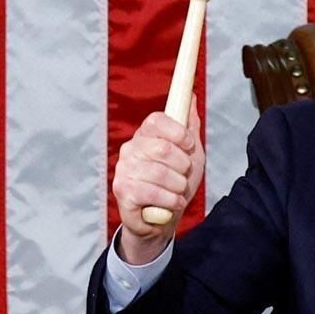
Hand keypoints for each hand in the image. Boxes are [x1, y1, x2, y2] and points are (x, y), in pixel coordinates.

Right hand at [112, 101, 204, 263]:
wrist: (163, 218)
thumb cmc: (175, 182)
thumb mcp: (190, 152)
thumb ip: (189, 125)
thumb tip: (192, 95)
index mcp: (145, 135)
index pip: (157, 120)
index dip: (179, 133)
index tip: (189, 145)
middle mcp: (130, 149)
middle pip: (164, 148)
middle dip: (184, 166)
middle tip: (182, 175)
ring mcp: (124, 170)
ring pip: (162, 174)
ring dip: (179, 187)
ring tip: (176, 192)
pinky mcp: (122, 191)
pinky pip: (154, 193)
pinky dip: (171, 201)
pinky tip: (170, 203)